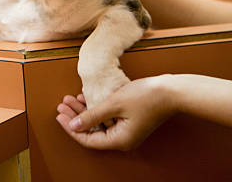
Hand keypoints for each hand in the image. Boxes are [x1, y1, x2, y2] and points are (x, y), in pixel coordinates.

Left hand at [56, 76, 178, 150]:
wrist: (172, 90)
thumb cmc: (145, 96)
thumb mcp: (114, 103)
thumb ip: (92, 116)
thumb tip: (74, 126)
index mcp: (119, 139)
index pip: (88, 139)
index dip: (71, 127)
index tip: (59, 114)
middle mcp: (123, 139)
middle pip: (92, 131)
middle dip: (75, 117)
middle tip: (62, 104)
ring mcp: (128, 130)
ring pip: (99, 123)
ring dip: (84, 110)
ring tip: (70, 98)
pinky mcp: (131, 120)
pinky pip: (108, 117)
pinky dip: (96, 108)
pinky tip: (87, 97)